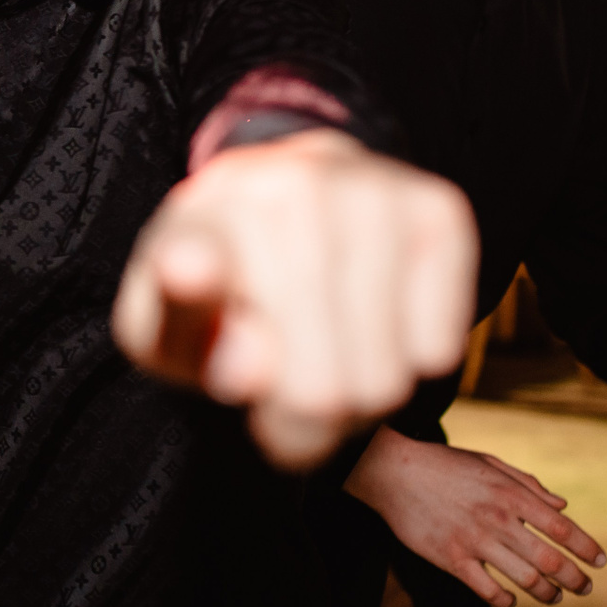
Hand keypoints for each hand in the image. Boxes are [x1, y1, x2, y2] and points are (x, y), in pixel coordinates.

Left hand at [110, 129, 476, 469]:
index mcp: (192, 225)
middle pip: (318, 391)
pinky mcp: (438, 207)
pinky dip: (410, 358)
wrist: (276, 209)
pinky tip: (373, 319)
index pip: (191, 258)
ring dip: (360, 394)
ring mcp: (369, 190)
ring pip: (385, 381)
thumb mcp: (168, 333)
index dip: (190, 272)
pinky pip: (437, 351)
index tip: (186, 268)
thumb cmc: (219, 294)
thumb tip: (251, 369)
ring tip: (326, 348)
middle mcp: (284, 189)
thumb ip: (190, 347)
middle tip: (286, 382)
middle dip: (306, 417)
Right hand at [345, 425, 606, 606]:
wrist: (391, 471)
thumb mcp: (488, 463)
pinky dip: (505, 600)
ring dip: (547, 594)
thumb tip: (563, 507)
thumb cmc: (442, 464)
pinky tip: (510, 600)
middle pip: (550, 560)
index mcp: (510, 494)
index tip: (600, 562)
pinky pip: (486, 590)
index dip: (587, 548)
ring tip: (555, 597)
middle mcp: (497, 519)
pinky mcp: (450, 558)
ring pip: (524, 580)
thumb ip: (527, 484)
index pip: (562, 528)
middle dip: (575, 579)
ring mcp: (474, 541)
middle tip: (585, 588)